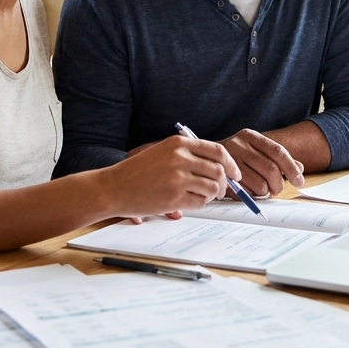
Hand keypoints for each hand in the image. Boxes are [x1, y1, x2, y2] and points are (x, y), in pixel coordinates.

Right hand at [102, 135, 241, 219]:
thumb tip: (219, 167)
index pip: (217, 151)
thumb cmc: (137, 172)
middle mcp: (180, 158)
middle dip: (225, 183)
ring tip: (202, 196)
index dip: (231, 164)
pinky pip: (200, 202)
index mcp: (178, 144)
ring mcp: (178, 178)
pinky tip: (190, 203)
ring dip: (213, 195)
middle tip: (222, 191)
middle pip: (219, 170)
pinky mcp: (174, 197)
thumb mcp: (162, 152)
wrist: (113, 187)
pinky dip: (201, 204)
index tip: (235, 174)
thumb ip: (188, 155)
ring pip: (212, 187)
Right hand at [220, 128, 304, 196]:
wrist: (201, 159)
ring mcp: (228, 161)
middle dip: (278, 184)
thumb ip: (277, 159)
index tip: (299, 181)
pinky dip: (251, 195)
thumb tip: (300, 169)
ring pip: (260, 184)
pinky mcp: (222, 178)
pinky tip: (248, 190)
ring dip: (264, 192)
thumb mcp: (254, 151)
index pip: (277, 151)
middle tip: (277, 189)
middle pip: (270, 169)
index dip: (291, 168)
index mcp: (250, 136)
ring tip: (260, 189)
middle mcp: (238, 145)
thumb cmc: (234, 157)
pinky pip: (246, 193)